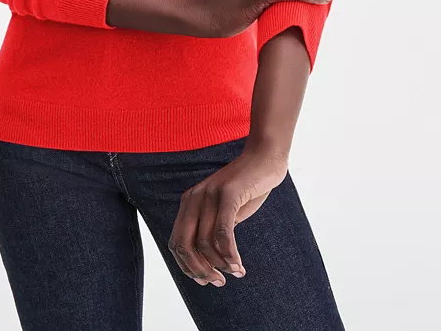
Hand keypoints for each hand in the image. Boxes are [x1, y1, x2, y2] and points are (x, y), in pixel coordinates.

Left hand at [168, 143, 288, 285]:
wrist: (265, 158)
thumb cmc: (247, 187)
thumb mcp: (225, 212)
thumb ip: (214, 231)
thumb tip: (209, 265)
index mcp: (189, 202)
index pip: (176, 243)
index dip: (187, 266)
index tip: (205, 280)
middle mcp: (194, 198)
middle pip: (184, 245)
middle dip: (199, 270)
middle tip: (219, 282)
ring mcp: (209, 194)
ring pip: (204, 243)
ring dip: (220, 264)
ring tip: (236, 272)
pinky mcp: (227, 193)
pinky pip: (223, 232)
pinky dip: (229, 254)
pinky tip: (238, 263)